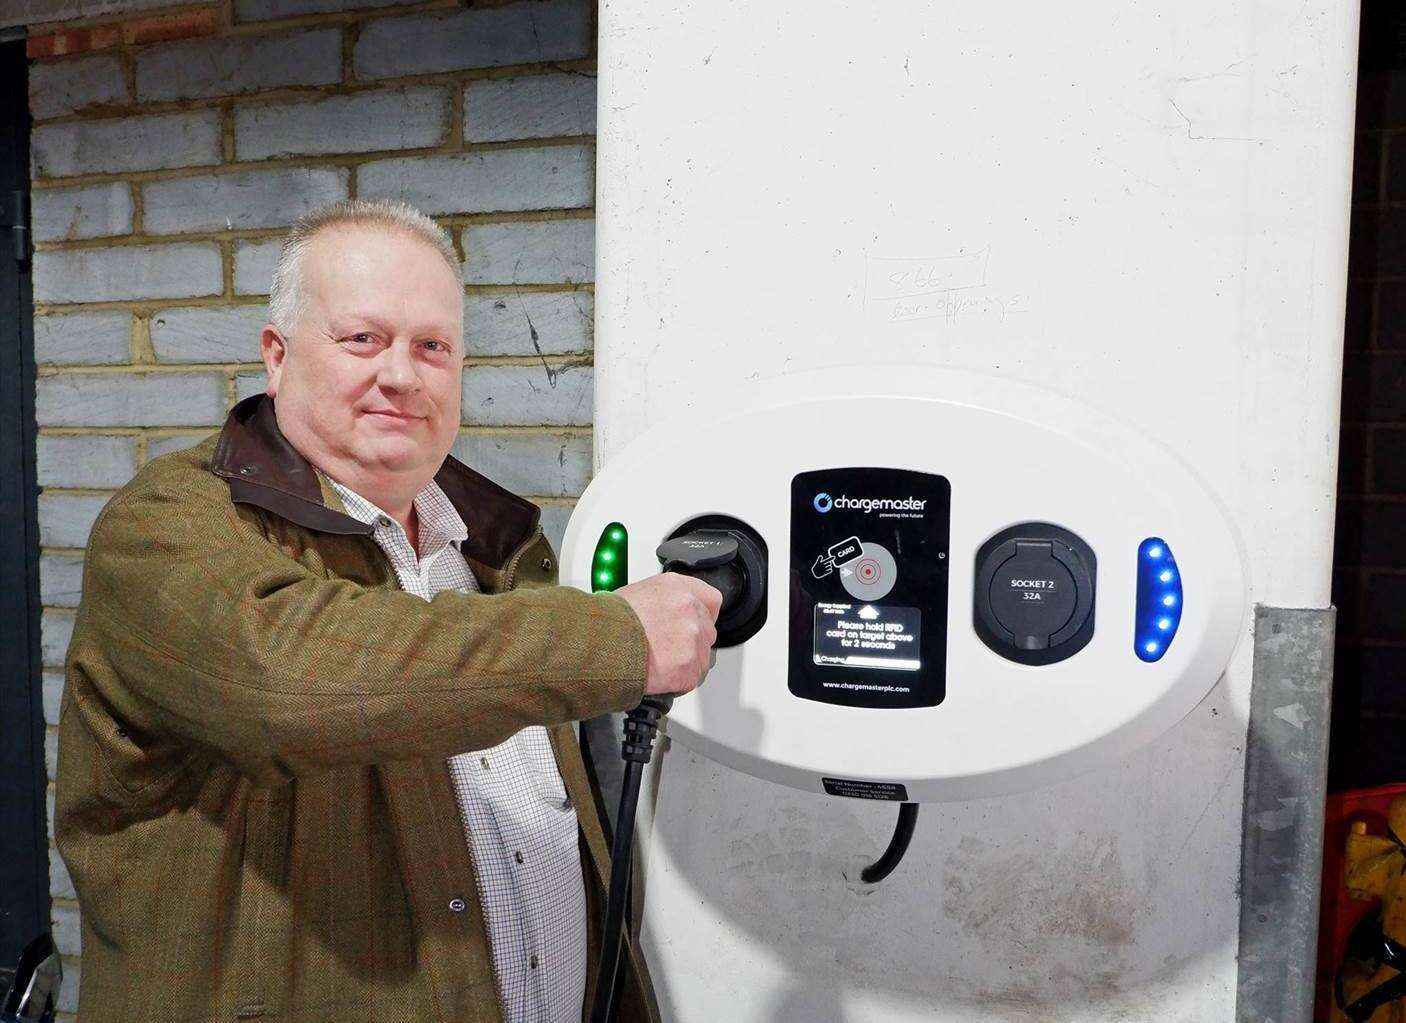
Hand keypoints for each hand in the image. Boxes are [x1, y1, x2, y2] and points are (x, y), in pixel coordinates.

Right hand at [614, 574, 722, 696]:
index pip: (711, 600)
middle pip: (707, 632)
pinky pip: (690, 679)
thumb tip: (669, 612)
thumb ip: (666, 600)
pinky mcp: (688, 669)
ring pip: (701, 658)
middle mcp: (690, 611)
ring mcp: (692, 641)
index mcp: (679, 588)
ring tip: (658, 662)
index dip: (702, 614)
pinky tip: (657, 675)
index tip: (694, 623)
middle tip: (667, 648)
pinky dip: (676, 682)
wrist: (598, 646)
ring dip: (685, 663)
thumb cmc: (609, 621)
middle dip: (691, 642)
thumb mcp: (640, 592)